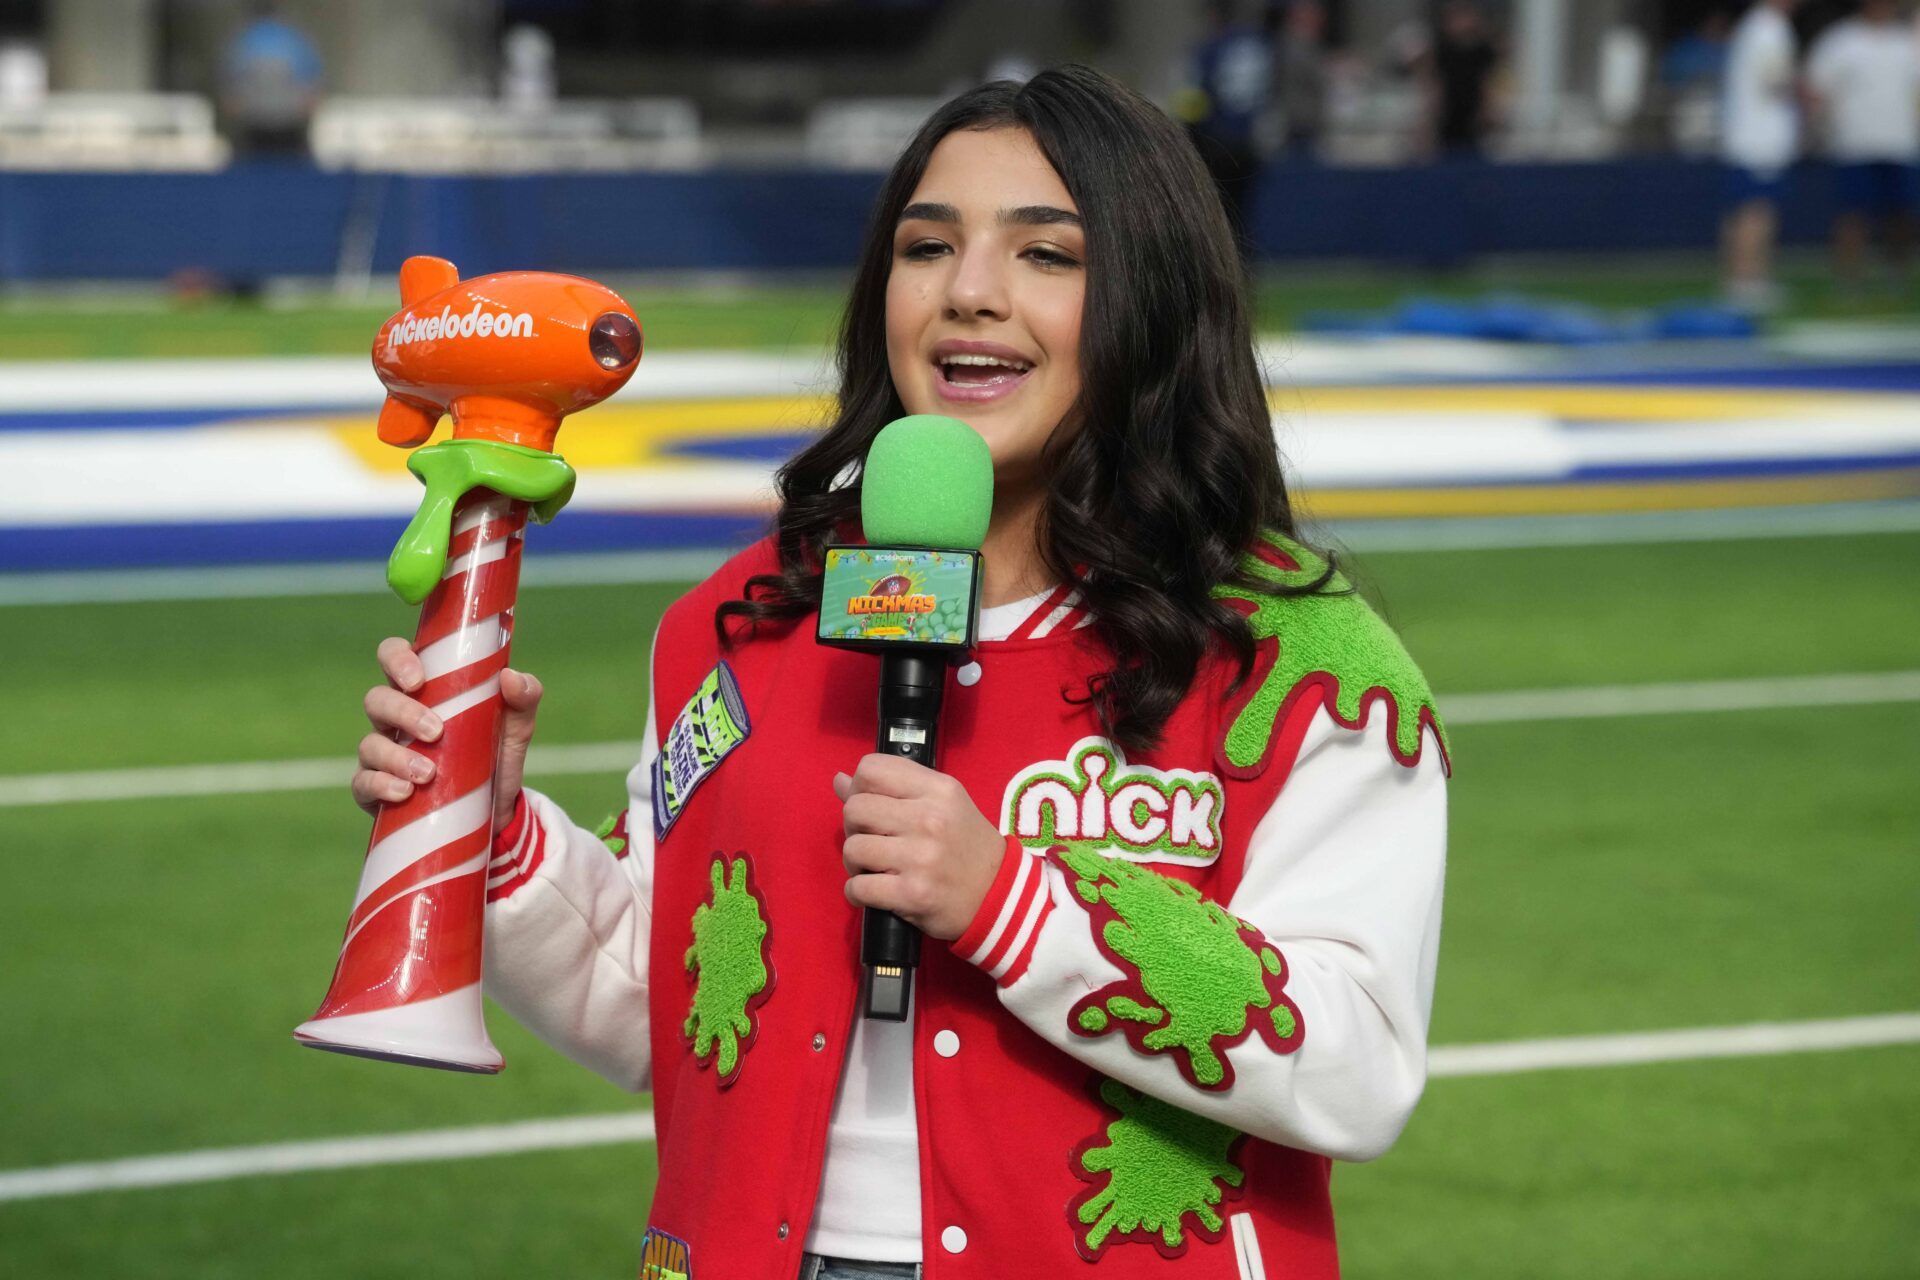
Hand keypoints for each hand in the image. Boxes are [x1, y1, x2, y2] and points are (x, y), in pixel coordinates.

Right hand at [350, 636, 542, 828]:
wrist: (495, 812)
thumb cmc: (496, 756)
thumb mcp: (517, 728)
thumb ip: (524, 698)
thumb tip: (511, 677)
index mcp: (424, 690)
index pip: (394, 656)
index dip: (396, 659)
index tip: (417, 679)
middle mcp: (396, 718)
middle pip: (376, 699)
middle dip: (402, 713)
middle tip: (436, 732)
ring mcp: (382, 753)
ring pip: (369, 744)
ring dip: (396, 757)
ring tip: (428, 774)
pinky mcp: (376, 789)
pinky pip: (362, 783)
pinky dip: (380, 785)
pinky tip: (404, 792)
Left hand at [837, 753, 1005, 940]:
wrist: (999, 896)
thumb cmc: (966, 845)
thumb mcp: (943, 804)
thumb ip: (895, 789)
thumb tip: (840, 781)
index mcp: (938, 790)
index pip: (871, 769)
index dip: (859, 786)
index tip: (869, 805)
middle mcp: (929, 819)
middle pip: (855, 808)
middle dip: (853, 826)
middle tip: (870, 840)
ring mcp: (921, 858)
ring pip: (853, 848)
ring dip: (854, 863)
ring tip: (872, 868)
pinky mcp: (912, 894)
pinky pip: (858, 887)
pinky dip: (856, 892)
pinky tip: (871, 892)